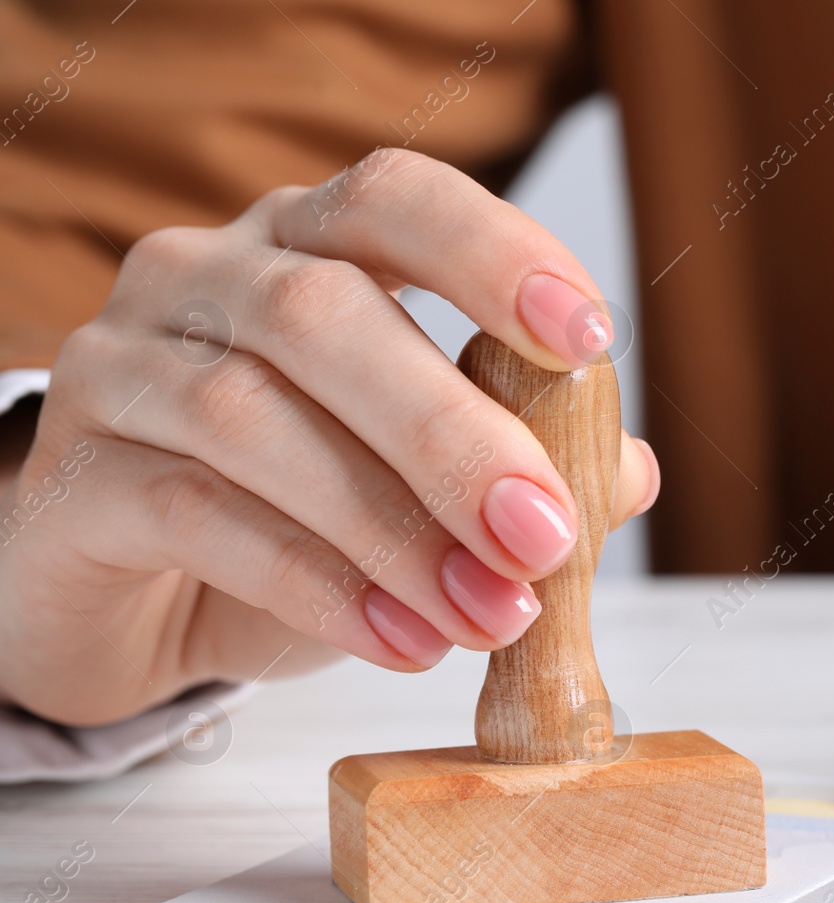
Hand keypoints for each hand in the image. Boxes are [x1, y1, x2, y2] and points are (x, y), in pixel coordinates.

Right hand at [0, 149, 657, 725]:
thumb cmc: (288, 514)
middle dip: (454, 433)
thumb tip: (629, 473)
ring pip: (253, 418)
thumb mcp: (414, 485)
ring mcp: (121, 365)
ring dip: (393, 528)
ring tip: (487, 613)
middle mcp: (206, 278)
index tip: (588, 339)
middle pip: (324, 316)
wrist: (127, 596)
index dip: (494, 254)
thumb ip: (518, 464)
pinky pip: (195, 514)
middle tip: (545, 536)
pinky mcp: (71, 474)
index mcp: (306, 246)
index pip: (393, 200)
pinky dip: (316, 585)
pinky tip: (402, 639)